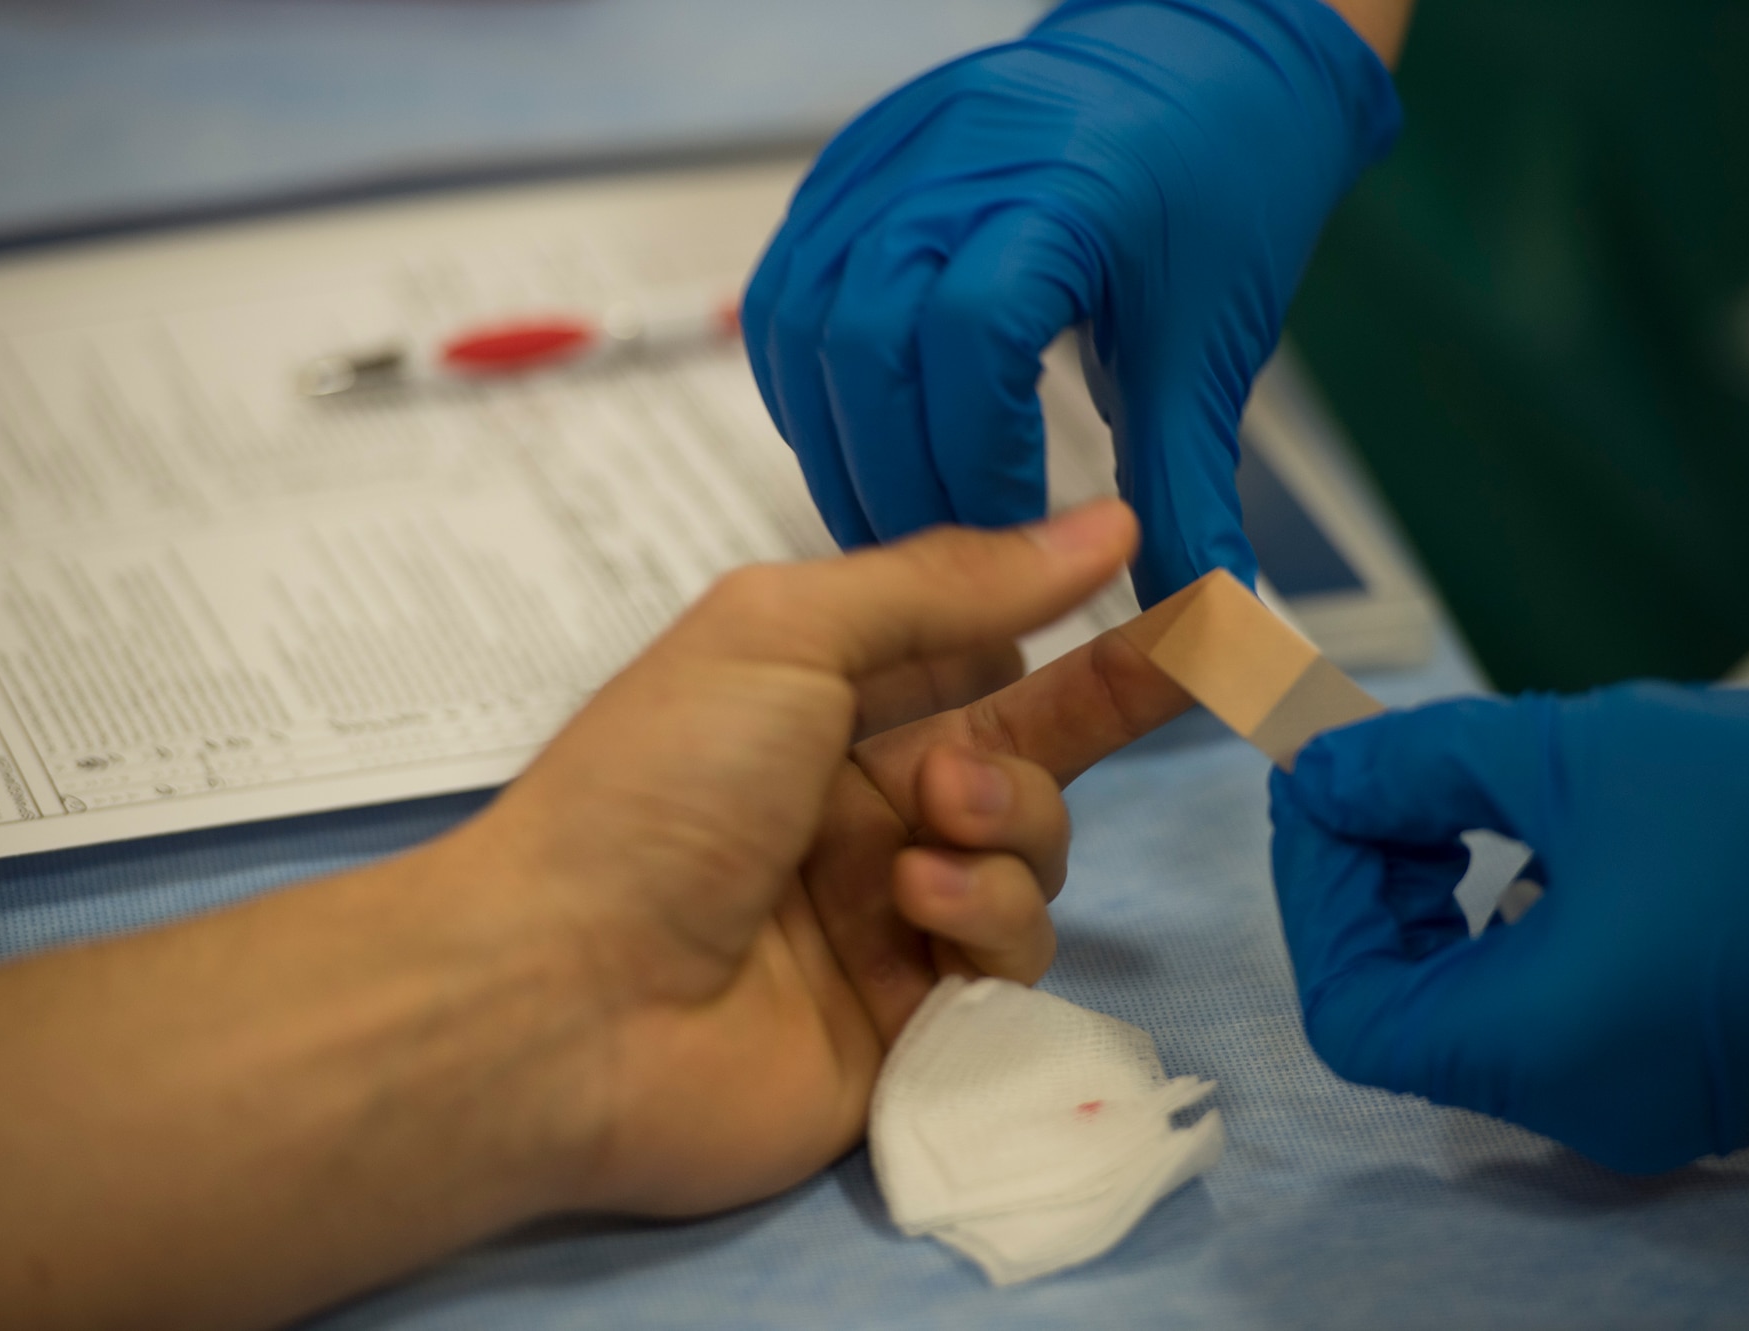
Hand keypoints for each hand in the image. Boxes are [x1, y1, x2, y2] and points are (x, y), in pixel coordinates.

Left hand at [447, 498, 1191, 1214]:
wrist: (560, 998)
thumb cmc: (657, 789)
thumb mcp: (786, 635)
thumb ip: (948, 583)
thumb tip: (1101, 523)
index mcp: (833, 705)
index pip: (990, 652)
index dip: (1083, 623)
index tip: (1185, 593)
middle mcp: (871, 806)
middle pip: (1040, 751)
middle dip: (1111, 704)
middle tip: (1189, 658)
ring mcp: (894, 918)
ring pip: (1038, 859)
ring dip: (1009, 830)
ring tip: (924, 837)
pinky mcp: (916, 1025)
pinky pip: (1010, 960)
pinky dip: (983, 922)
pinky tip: (913, 913)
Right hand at [741, 0, 1400, 605]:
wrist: (1205, 58)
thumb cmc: (1221, 180)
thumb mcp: (1214, 343)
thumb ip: (1189, 487)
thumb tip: (1200, 617)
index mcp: (1062, 194)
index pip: (970, 342)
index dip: (975, 460)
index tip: (1011, 538)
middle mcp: (956, 162)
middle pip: (866, 338)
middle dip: (892, 471)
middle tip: (935, 560)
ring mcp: (890, 156)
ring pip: (802, 317)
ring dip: (834, 438)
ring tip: (887, 517)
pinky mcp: (852, 164)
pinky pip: (785, 285)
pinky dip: (804, 380)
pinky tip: (852, 435)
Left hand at [1269, 683, 1748, 1172]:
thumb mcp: (1575, 756)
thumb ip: (1417, 767)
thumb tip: (1314, 774)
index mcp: (1543, 1049)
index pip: (1349, 1010)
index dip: (1316, 895)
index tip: (1326, 789)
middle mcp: (1584, 1106)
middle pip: (1405, 1014)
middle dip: (1371, 889)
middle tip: (1383, 782)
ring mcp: (1644, 1102)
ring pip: (1476, 1013)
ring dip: (1436, 901)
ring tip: (1458, 799)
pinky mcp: (1689, 1073)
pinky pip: (1552, 1015)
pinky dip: (1508, 928)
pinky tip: (1535, 840)